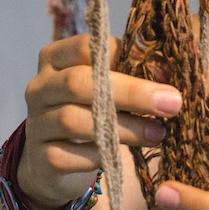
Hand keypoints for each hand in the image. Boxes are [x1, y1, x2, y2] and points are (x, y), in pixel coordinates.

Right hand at [20, 35, 182, 209]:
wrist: (61, 162)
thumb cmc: (97, 111)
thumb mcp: (114, 86)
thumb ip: (136, 72)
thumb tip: (167, 70)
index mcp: (57, 58)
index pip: (85, 47)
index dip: (125, 56)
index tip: (163, 72)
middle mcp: (40, 87)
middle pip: (78, 82)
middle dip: (131, 93)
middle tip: (172, 103)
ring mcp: (36, 123)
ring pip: (73, 119)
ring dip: (124, 127)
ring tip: (158, 133)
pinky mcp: (40, 159)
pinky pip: (69, 155)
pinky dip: (100, 155)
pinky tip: (123, 156)